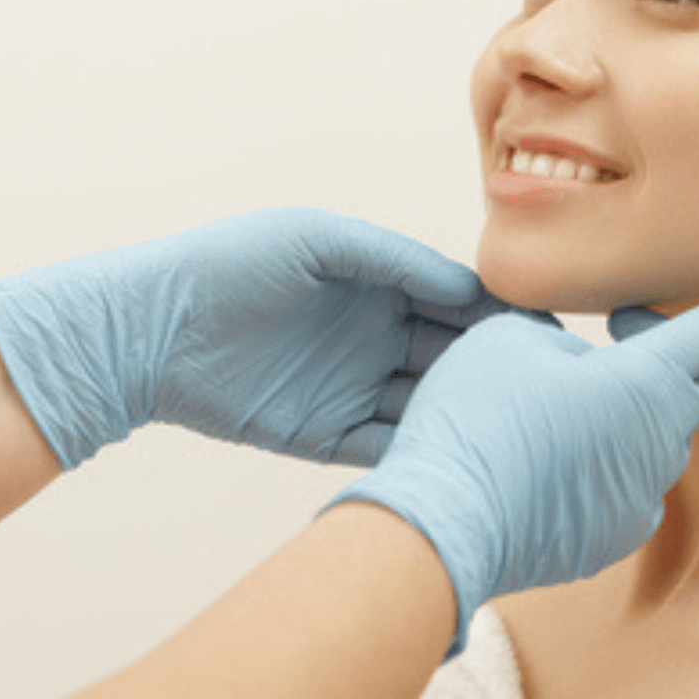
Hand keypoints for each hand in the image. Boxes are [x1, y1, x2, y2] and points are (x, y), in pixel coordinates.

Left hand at [0, 208, 498, 467]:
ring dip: (464, 415)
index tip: (546, 328)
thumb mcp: (315, 239)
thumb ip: (390, 256)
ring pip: (427, 404)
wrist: (151, 329)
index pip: (456, 299)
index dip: (499, 312)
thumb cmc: (229, 265)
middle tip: (547, 386)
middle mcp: (374, 337)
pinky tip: (459, 458)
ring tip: (512, 429)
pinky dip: (420, 452)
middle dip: (495, 369)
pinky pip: (385, 446)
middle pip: (452, 355)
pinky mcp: (326, 435)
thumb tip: (466, 283)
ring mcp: (354, 388)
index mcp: (378, 284)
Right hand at [330, 274, 698, 653]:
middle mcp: (661, 441)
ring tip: (561, 408)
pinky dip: (604, 465)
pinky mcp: (613, 538)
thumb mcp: (511, 341)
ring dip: (629, 414)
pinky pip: (626, 488)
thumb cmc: (477, 418)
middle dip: (679, 355)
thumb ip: (563, 343)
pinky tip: (550, 463)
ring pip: (657, 440)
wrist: (444, 522)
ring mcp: (642, 497)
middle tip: (622, 336)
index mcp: (646, 381)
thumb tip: (577, 371)